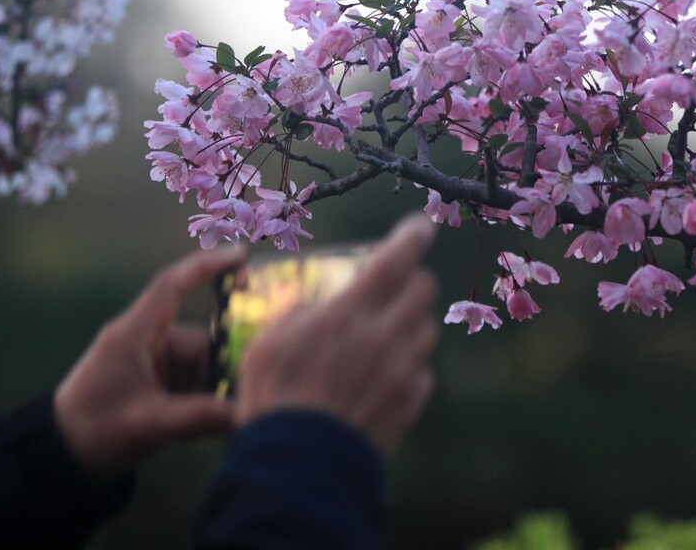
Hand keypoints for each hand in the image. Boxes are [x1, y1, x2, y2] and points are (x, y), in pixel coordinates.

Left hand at [53, 244, 245, 477]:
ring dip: (205, 396)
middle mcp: (144, 340)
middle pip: (200, 342)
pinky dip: (194, 403)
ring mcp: (148, 361)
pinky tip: (190, 432)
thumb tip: (247, 413)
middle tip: (228, 406)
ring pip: (198, 367)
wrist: (58, 458)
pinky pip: (187, 383)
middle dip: (216, 374)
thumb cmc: (95, 431)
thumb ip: (201, 416)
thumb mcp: (150, 424)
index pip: (173, 285)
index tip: (242, 255)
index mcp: (135, 333)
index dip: (207, 265)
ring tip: (197, 430)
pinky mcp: (150, 381)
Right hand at [235, 214, 439, 457]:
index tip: (418, 227)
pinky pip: (423, 371)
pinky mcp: (412, 402)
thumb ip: (301, 314)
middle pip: (424, 287)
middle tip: (390, 289)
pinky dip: (408, 367)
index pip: (396, 257)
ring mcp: (404, 370)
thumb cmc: (273, 401)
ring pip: (427, 328)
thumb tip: (322, 305)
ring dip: (410, 325)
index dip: (412, 235)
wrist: (300, 469)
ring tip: (380, 339)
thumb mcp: (267, 344)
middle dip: (410, 280)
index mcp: (348, 313)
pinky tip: (381, 379)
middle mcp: (385, 336)